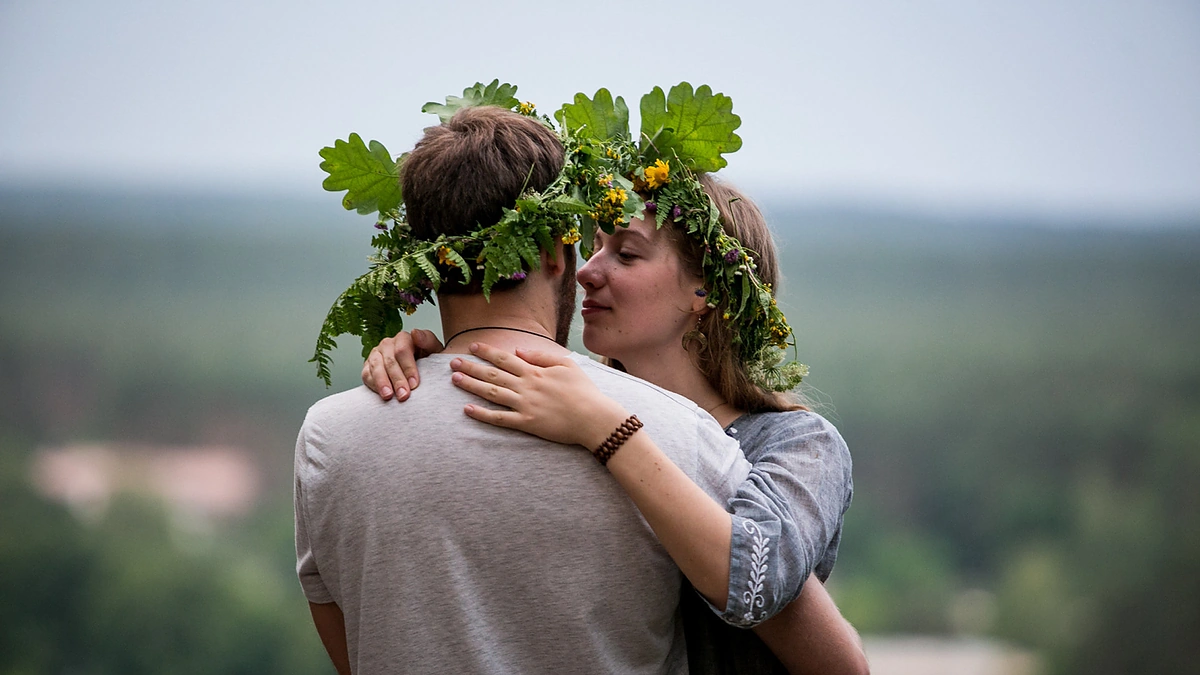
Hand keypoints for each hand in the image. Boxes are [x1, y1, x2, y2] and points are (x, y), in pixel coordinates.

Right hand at [361, 329, 443, 400]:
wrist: (419, 369)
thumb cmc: (427, 360)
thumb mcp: (433, 349)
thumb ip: (427, 340)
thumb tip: (415, 333)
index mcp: (404, 338)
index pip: (402, 350)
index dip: (408, 368)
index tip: (414, 384)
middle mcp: (388, 344)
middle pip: (390, 361)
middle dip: (397, 379)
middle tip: (404, 395)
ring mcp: (376, 354)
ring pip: (376, 367)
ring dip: (382, 383)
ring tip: (389, 396)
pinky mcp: (368, 366)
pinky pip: (366, 374)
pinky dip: (373, 385)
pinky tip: (381, 394)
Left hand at [450, 342, 629, 449]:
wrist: (594, 418)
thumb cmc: (584, 391)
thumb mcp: (567, 365)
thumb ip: (541, 356)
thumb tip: (519, 351)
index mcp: (535, 371)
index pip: (505, 359)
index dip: (488, 352)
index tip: (472, 346)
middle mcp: (526, 386)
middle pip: (493, 374)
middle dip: (472, 367)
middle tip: (453, 362)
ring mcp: (525, 405)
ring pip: (492, 393)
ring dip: (472, 386)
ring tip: (455, 379)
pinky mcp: (527, 424)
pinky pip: (500, 419)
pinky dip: (482, 414)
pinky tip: (467, 409)